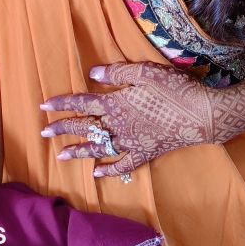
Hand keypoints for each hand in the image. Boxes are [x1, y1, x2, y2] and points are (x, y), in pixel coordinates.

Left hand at [40, 61, 216, 178]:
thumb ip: (117, 72)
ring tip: (61, 156)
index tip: (44, 106)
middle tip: (44, 132)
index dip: (63, 104)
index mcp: (116, 103)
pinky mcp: (144, 154)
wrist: (200, 115)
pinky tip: (97, 173)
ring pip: (99, 148)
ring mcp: (131, 143)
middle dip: (63, 129)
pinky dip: (109, 170)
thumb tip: (92, 73)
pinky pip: (122, 166)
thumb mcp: (145, 72)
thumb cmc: (173, 89)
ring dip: (79, 151)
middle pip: (85, 127)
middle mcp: (119, 126)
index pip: (83, 103)